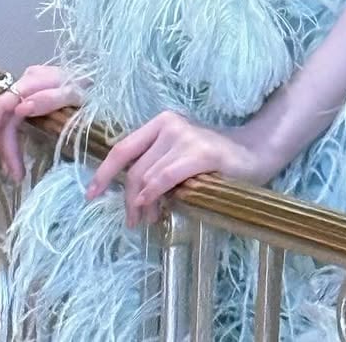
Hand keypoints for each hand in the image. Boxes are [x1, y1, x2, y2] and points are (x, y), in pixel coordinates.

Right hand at [0, 64, 89, 182]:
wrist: (105, 76)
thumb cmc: (93, 86)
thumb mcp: (76, 93)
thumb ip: (50, 99)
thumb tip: (20, 109)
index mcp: (33, 81)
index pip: (2, 104)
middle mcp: (26, 83)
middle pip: (4, 116)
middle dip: (5, 146)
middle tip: (14, 174)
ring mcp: (30, 91)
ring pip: (10, 121)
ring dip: (9, 147)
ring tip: (17, 172)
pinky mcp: (35, 98)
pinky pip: (18, 120)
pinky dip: (16, 139)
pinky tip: (18, 155)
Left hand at [84, 110, 279, 227]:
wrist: (255, 152)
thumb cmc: (214, 160)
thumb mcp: (178, 157)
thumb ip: (155, 167)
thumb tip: (130, 196)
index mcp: (160, 123)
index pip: (123, 148)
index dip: (104, 173)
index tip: (91, 195)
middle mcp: (169, 125)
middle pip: (134, 167)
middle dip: (127, 198)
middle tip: (133, 221)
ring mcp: (185, 136)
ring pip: (148, 176)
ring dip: (142, 203)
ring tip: (148, 219)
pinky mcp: (201, 152)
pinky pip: (166, 177)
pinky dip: (154, 194)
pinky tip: (153, 207)